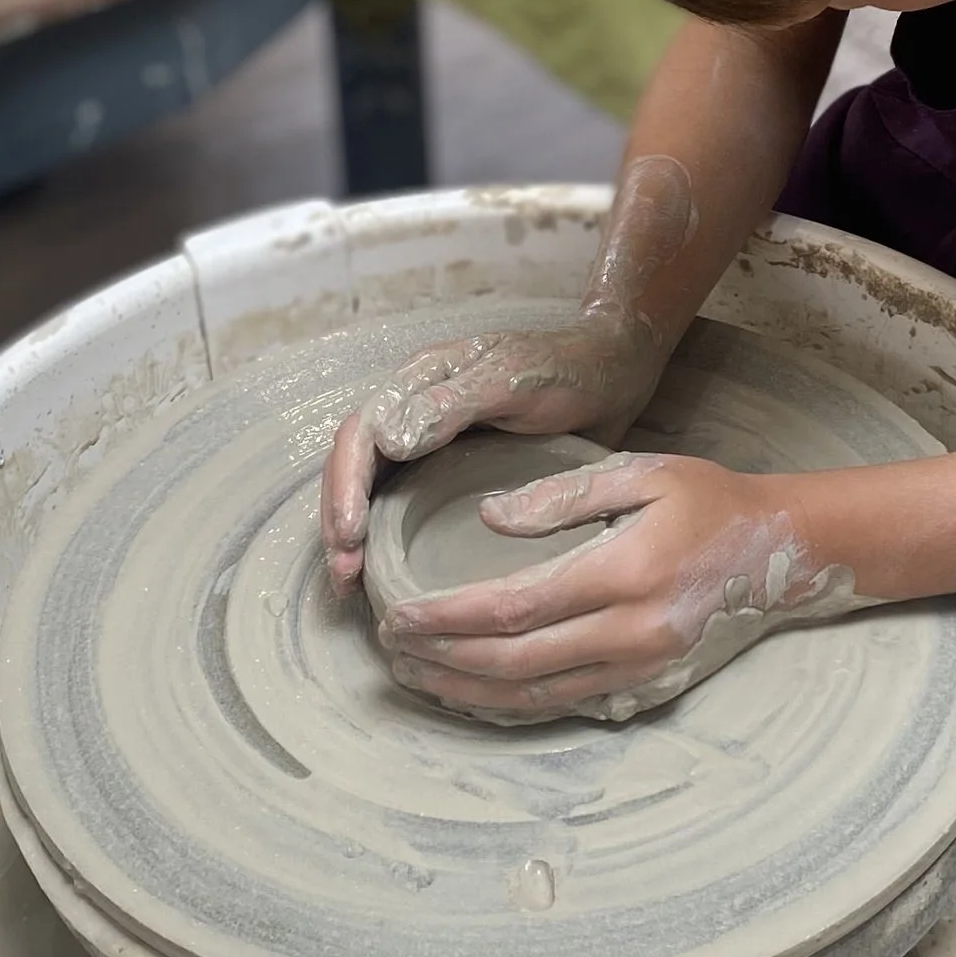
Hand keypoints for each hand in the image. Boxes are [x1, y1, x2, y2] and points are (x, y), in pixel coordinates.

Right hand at [321, 308, 668, 586]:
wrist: (614, 373)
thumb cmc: (567, 371)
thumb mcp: (513, 381)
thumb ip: (451, 404)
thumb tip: (386, 441)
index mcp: (419, 382)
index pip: (359, 434)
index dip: (346, 486)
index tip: (351, 536)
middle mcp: (413, 411)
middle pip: (354, 467)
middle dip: (340, 521)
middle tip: (346, 576)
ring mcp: (430, 441)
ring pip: (372, 489)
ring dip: (355, 535)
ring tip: (353, 584)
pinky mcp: (451, 469)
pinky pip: (403, 502)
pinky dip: (386, 538)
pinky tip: (389, 576)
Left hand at [372, 453, 856, 724]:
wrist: (785, 551)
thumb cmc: (709, 500)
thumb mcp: (641, 473)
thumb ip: (561, 496)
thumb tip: (488, 518)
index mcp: (622, 574)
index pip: (511, 609)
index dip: (446, 619)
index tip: (398, 613)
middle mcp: (630, 632)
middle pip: (512, 662)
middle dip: (441, 660)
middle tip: (389, 646)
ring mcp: (640, 667)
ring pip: (533, 695)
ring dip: (466, 692)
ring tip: (414, 676)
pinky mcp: (647, 685)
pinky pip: (564, 704)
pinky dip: (510, 705)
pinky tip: (472, 695)